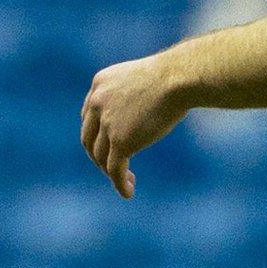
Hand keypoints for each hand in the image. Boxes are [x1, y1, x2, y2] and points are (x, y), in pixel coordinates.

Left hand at [82, 53, 189, 197]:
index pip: (88, 115)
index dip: (97, 134)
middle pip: (88, 138)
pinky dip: (119, 183)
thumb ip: (133, 94)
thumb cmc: (173, 75)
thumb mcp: (143, 78)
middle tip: (114, 166)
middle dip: (99, 155)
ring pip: (100, 156)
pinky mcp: (120, 141)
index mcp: (100, 84)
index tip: (109, 144)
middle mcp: (97, 102)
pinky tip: (128, 192)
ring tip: (126, 179)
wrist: (178, 78)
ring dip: (110, 171)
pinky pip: (114, 169)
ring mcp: (107, 123)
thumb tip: (142, 111)